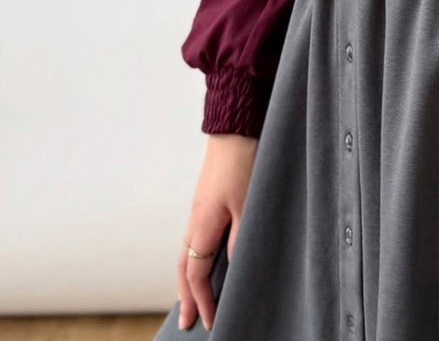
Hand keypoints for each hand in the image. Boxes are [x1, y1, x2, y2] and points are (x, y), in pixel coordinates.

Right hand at [176, 133, 257, 330]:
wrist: (235, 124)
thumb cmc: (244, 160)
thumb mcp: (248, 203)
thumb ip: (240, 237)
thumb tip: (233, 267)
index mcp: (202, 224)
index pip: (196, 274)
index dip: (202, 300)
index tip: (209, 322)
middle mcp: (195, 218)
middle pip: (184, 266)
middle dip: (186, 296)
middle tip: (187, 321)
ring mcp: (200, 208)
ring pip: (187, 251)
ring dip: (189, 277)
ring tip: (192, 297)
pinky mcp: (208, 198)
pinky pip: (196, 236)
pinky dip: (196, 256)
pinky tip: (206, 258)